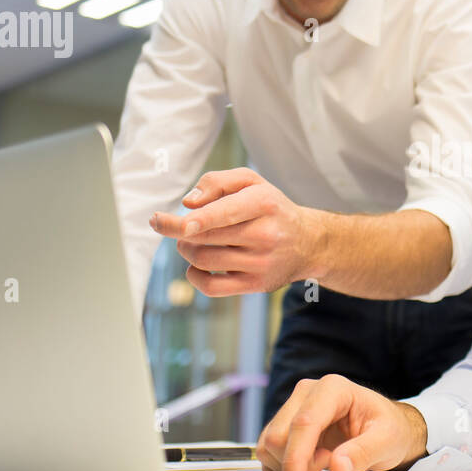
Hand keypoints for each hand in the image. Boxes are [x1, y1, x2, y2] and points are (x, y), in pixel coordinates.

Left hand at [149, 168, 324, 296]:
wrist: (308, 243)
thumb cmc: (270, 208)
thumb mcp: (252, 182)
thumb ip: (217, 182)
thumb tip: (189, 204)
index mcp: (264, 203)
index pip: (222, 213)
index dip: (193, 220)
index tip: (163, 221)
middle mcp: (266, 234)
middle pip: (206, 236)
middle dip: (176, 230)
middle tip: (166, 224)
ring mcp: (262, 262)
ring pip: (204, 259)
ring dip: (186, 250)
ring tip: (188, 242)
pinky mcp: (256, 284)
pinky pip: (212, 288)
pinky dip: (194, 276)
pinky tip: (195, 266)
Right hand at [257, 375, 427, 470]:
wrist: (385, 428)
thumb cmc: (389, 429)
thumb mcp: (387, 441)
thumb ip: (364, 453)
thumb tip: (337, 467)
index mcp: (333, 389)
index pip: (303, 423)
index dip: (295, 458)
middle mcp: (307, 392)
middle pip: (278, 435)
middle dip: (298, 463)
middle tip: (328, 464)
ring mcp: (293, 406)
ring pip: (268, 445)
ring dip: (290, 465)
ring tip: (323, 460)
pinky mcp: (285, 424)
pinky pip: (268, 451)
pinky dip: (283, 466)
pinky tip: (310, 462)